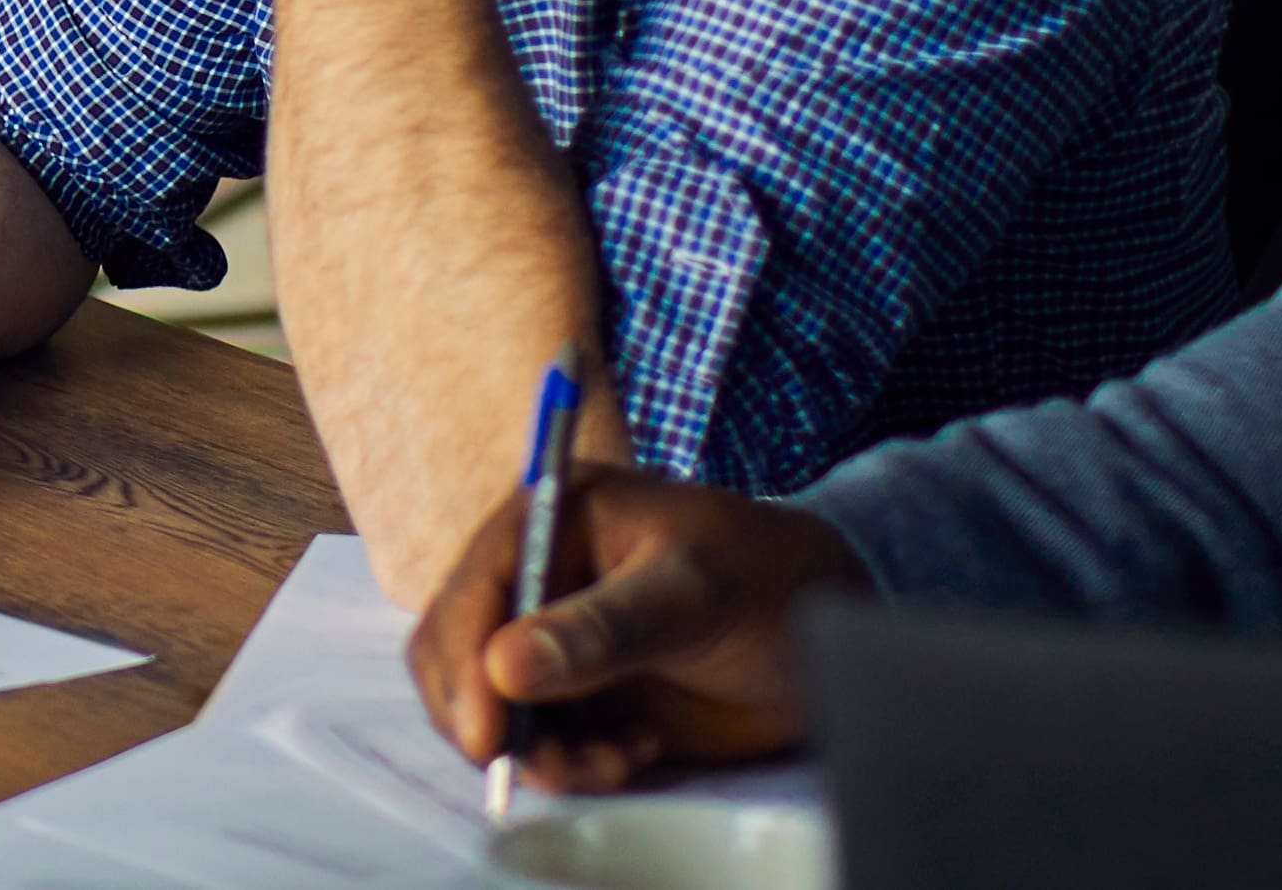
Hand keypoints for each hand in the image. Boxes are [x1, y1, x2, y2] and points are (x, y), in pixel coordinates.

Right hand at [408, 471, 857, 794]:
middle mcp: (539, 574)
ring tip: (615, 762)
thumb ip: (602, 630)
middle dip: (491, 717)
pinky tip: (633, 754)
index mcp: (554, 515)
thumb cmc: (766, 580)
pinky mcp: (575, 693)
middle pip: (458, 650)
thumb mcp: (691, 595)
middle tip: (546, 766)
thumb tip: (504, 666)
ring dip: (538, 750)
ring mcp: (553, 637)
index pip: (476, 586)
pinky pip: (536, 740)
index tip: (486, 731)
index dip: (466, 659)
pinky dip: (569, 763)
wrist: (823, 630)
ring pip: (491, 707)